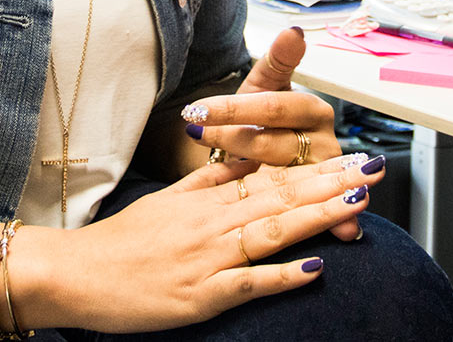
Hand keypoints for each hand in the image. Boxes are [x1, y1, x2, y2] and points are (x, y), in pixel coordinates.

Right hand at [19, 155, 385, 332]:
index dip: (318, 167)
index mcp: (208, 199)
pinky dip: (283, 276)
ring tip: (356, 203)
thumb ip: (210, 179)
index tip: (353, 156)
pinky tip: (315, 269)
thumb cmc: (124, 241)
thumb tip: (247, 157)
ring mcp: (208, 258)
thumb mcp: (169, 198)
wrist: (79, 274)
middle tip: (373, 168)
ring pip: (272, 232)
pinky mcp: (200, 295)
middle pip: (282, 198)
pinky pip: (249, 283)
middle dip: (332, 183)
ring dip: (318, 217)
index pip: (273, 178)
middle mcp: (213, 223)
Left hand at [183, 28, 361, 239]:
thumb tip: (295, 31)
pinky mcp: (320, 209)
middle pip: (275, 144)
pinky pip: (301, 214)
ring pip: (279, 180)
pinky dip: (307, 222)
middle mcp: (323, 145)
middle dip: (232, 140)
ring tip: (212, 164)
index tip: (198, 108)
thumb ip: (279, 60)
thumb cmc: (262, 121)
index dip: (235, 107)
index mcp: (313, 111)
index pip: (273, 106)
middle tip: (196, 132)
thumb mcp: (264, 89)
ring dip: (243, 175)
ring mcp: (320, 180)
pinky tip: (285, 222)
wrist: (263, 161)